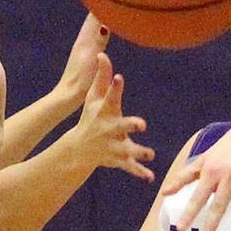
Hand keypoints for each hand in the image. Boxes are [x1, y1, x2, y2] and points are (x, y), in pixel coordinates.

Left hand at [55, 13, 109, 107]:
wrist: (69, 95)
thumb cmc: (80, 78)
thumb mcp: (92, 59)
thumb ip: (98, 41)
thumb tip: (105, 24)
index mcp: (84, 39)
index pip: (94, 16)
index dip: (102, 3)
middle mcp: (83, 40)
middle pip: (93, 18)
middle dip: (102, 7)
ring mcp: (84, 48)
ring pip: (94, 26)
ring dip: (101, 16)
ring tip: (108, 6)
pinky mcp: (86, 56)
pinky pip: (95, 35)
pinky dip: (100, 28)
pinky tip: (103, 29)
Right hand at [72, 52, 154, 180]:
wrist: (79, 148)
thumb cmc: (90, 117)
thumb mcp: (93, 97)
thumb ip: (102, 77)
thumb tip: (101, 53)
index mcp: (105, 111)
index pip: (110, 96)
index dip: (114, 87)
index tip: (119, 78)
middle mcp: (109, 128)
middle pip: (121, 125)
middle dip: (130, 124)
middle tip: (142, 124)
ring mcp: (114, 145)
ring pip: (128, 149)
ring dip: (139, 151)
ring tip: (151, 154)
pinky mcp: (118, 159)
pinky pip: (130, 166)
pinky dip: (140, 172)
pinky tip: (150, 177)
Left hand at [160, 121, 230, 230]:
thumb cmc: (225, 150)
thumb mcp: (203, 159)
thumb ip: (184, 176)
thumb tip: (164, 193)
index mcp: (212, 172)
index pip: (198, 196)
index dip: (189, 213)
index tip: (181, 230)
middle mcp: (229, 179)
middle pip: (220, 206)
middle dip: (212, 226)